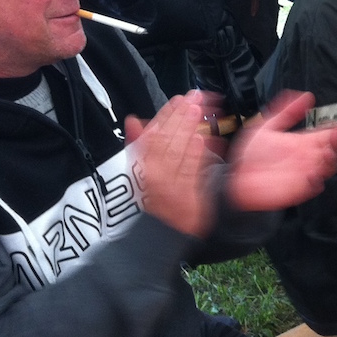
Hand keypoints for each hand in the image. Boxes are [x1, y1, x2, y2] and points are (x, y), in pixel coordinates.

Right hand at [124, 92, 220, 238]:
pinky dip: (196, 156)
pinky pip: (191, 175)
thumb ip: (138, 146)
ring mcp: (171, 189)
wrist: (160, 238)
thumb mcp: (139, 174)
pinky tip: (203, 140)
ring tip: (199, 110)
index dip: (165, 116)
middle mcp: (155, 178)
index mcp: (141, 169)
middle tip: (194, 97)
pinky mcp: (187, 200)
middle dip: (180, 117)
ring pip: (179, 154)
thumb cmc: (154, 202)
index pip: (152, 137)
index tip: (177, 99)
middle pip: (166, 142)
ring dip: (189, 130)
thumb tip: (133, 120)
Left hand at [226, 90, 336, 210]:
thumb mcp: (266, 126)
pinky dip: (315, 180)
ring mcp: (304, 174)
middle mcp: (306, 157)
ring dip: (330, 160)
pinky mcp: (298, 189)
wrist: (236, 177)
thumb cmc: (250, 154)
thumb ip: (286, 111)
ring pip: (328, 168)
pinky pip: (313, 186)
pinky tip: (313, 173)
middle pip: (333, 151)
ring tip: (325, 152)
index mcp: (302, 142)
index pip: (327, 135)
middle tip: (334, 138)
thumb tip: (306, 96)